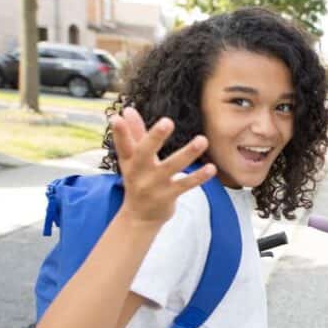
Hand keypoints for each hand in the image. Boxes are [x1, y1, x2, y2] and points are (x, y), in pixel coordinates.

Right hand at [110, 107, 214, 224]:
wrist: (139, 217)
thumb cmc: (138, 180)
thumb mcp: (133, 159)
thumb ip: (134, 134)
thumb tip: (127, 109)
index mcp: (129, 161)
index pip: (123, 145)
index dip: (119, 132)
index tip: (116, 118)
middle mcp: (139, 172)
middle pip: (145, 153)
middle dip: (155, 137)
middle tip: (167, 121)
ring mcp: (154, 185)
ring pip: (171, 166)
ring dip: (187, 153)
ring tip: (202, 140)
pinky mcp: (168, 196)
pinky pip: (185, 184)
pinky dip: (199, 177)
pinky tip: (211, 167)